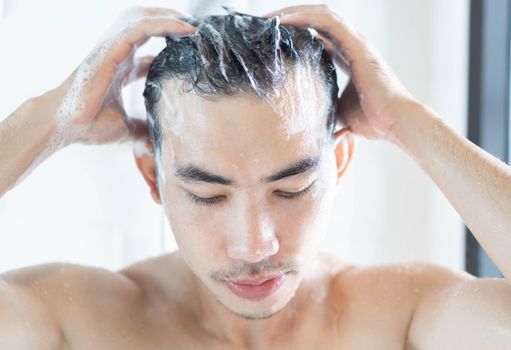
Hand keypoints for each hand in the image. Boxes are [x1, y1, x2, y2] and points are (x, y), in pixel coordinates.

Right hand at [43, 7, 195, 146]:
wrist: (66, 126)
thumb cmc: (89, 125)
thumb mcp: (125, 126)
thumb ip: (142, 127)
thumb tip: (157, 140)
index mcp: (120, 65)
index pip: (147, 42)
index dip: (169, 39)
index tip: (192, 45)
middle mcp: (117, 51)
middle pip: (146, 22)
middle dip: (171, 20)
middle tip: (195, 29)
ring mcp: (112, 47)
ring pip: (143, 18)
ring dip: (170, 17)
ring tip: (193, 25)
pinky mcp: (110, 49)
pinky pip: (141, 27)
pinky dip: (164, 24)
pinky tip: (185, 30)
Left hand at [266, 5, 418, 141]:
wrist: (394, 123)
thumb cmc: (371, 120)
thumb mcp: (336, 111)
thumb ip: (322, 106)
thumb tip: (303, 123)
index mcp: (346, 56)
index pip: (317, 35)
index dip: (295, 32)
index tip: (270, 39)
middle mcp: (351, 44)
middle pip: (315, 20)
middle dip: (289, 18)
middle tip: (262, 25)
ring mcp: (355, 41)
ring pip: (319, 14)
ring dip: (292, 13)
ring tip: (268, 20)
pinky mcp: (357, 44)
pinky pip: (326, 22)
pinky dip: (304, 18)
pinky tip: (283, 21)